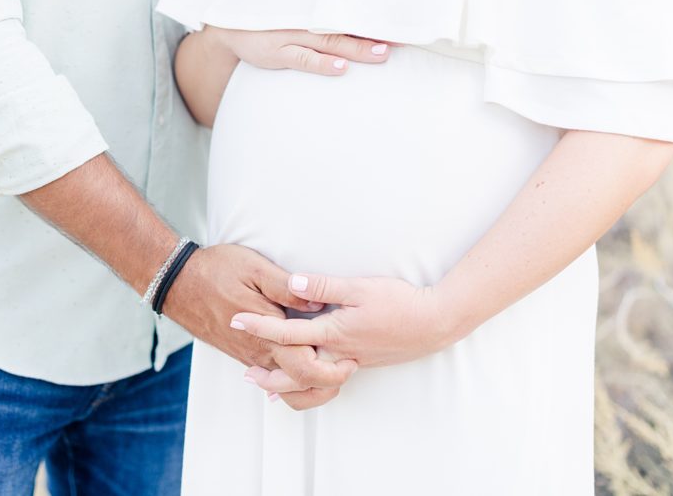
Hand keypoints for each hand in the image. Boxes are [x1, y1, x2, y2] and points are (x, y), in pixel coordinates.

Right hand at [160, 245, 357, 403]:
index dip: (332, 369)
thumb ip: (286, 287)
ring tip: (331, 372)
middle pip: (299, 384)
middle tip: (349, 367)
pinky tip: (302, 368)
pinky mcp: (242, 354)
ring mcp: (249, 356)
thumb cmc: (216, 270)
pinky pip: (270, 377)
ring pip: (283, 386)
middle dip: (328, 383)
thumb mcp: (255, 268)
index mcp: (266, 333)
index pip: (306, 367)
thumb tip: (317, 300)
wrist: (178, 283)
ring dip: (309, 385)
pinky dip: (290, 379)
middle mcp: (258, 352)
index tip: (352, 360)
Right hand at [202, 25, 399, 75]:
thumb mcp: (294, 8)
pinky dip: (322, 63)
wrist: (227, 25)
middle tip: (405, 37)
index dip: (377, 13)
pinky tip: (341, 68)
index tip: (405, 16)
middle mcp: (305, 18)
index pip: (350, 8)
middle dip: (376, 31)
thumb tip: (362, 20)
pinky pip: (303, 59)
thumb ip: (324, 12)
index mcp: (312, 6)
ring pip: (330, 41)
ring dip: (357, 47)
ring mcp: (290, 34)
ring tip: (382, 53)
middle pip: (347, 24)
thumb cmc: (269, 18)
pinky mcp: (276, 52)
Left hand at [231, 273, 455, 404]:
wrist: (436, 322)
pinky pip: (330, 379)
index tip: (236, 319)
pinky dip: (312, 384)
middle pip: (295, 371)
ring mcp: (352, 360)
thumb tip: (294, 284)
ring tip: (269, 388)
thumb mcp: (361, 287)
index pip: (287, 332)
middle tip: (245, 375)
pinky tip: (309, 380)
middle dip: (268, 375)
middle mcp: (339, 352)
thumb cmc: (400, 302)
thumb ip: (325, 287)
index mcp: (334, 332)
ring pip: (313, 382)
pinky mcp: (363, 361)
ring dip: (289, 385)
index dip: (259, 325)